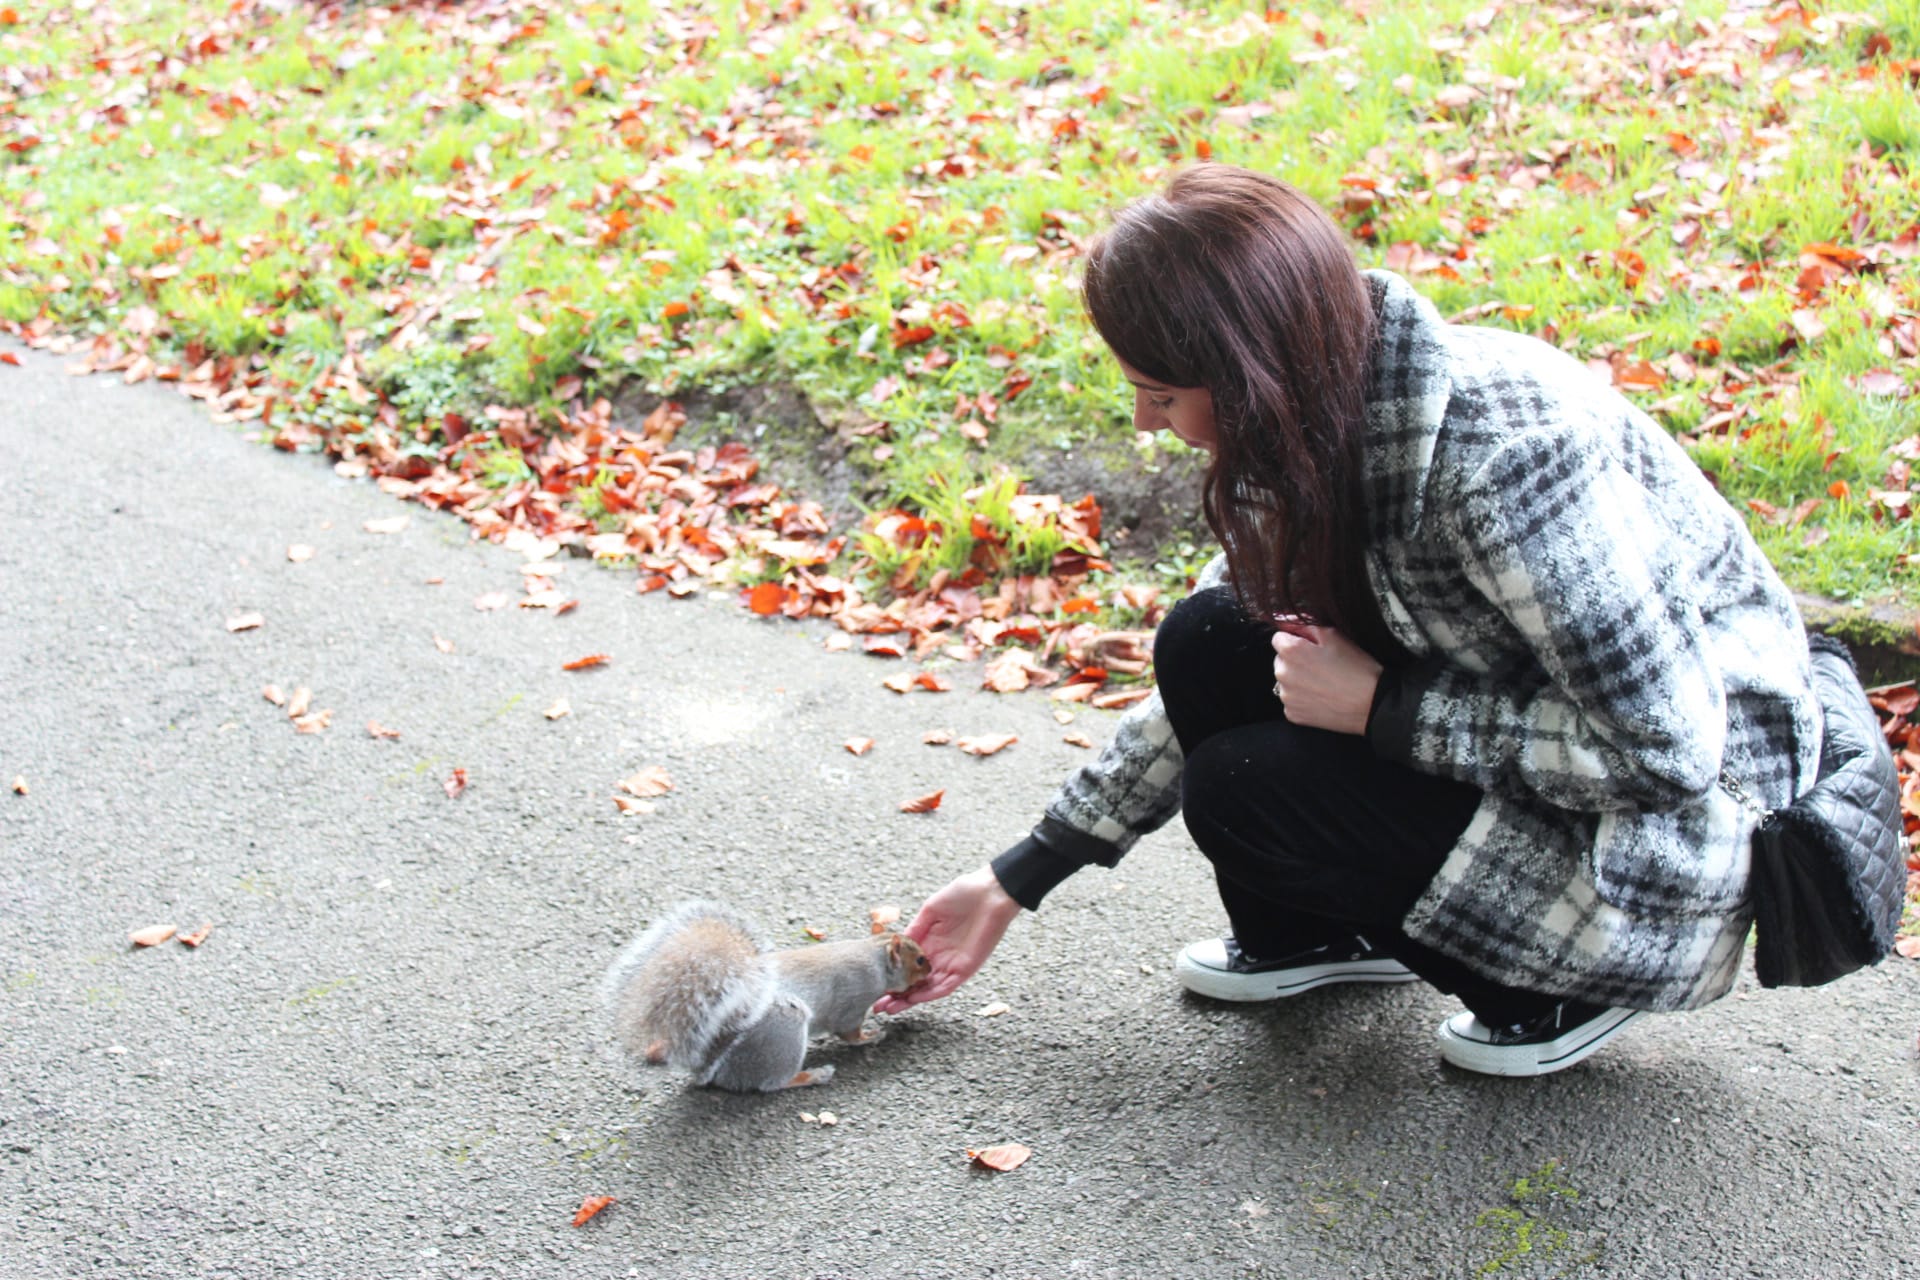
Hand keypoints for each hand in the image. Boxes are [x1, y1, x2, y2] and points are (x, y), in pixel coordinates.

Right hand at [871, 866, 1021, 1011]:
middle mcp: (940, 957)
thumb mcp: (931, 909)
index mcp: (930, 942)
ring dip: (909, 1000)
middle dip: (897, 995)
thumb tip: (896, 944)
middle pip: (915, 982)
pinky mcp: (966, 968)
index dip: (892, 976)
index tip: (875, 984)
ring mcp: (952, 964)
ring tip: (889, 1009)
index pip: (908, 965)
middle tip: (877, 1006)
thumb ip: (915, 929)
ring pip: (927, 989)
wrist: (991, 892)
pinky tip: (913, 999)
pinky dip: (929, 994)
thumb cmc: (964, 893)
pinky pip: (946, 986)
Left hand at [1270, 623, 1382, 734]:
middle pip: (1281, 660)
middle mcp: (1282, 674)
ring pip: (1286, 681)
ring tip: (1323, 682)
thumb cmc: (1355, 667)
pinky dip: (1302, 698)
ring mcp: (1287, 696)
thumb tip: (1284, 620)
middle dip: (1296, 660)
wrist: (1372, 703)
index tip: (1311, 647)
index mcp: (1291, 651)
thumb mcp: (1333, 634)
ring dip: (1298, 679)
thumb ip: (1303, 624)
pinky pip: (1292, 700)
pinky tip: (1321, 696)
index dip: (1296, 639)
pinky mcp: (1293, 714)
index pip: (1279, 638)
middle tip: (1321, 665)